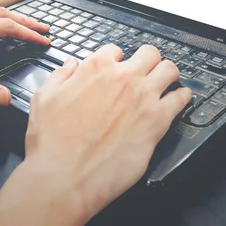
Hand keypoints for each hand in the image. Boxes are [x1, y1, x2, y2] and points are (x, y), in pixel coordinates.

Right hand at [0, 45, 190, 224]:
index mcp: (95, 68)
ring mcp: (143, 97)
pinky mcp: (158, 120)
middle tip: (146, 70)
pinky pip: (181, 98)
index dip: (115, 59)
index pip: (114, 50)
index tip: (116, 69)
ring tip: (167, 81)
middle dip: (147, 60)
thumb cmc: (52, 142)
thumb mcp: (43, 99)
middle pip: (148, 53)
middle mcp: (123, 77)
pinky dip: (182, 96)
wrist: (65, 175)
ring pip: (169, 69)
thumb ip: (60, 75)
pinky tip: (179, 100)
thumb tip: (71, 64)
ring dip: (168, 73)